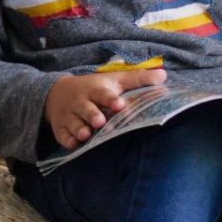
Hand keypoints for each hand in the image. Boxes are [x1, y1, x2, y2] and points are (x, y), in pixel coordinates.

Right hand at [45, 69, 166, 148]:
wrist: (57, 93)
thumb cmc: (93, 88)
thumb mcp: (114, 80)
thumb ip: (138, 79)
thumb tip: (164, 76)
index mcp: (95, 90)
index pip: (103, 94)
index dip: (110, 99)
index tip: (120, 105)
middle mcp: (81, 103)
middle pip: (86, 109)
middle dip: (92, 115)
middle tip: (100, 122)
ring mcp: (69, 116)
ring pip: (73, 123)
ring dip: (79, 129)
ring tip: (86, 135)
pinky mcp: (61, 129)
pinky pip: (62, 136)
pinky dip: (67, 140)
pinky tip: (73, 144)